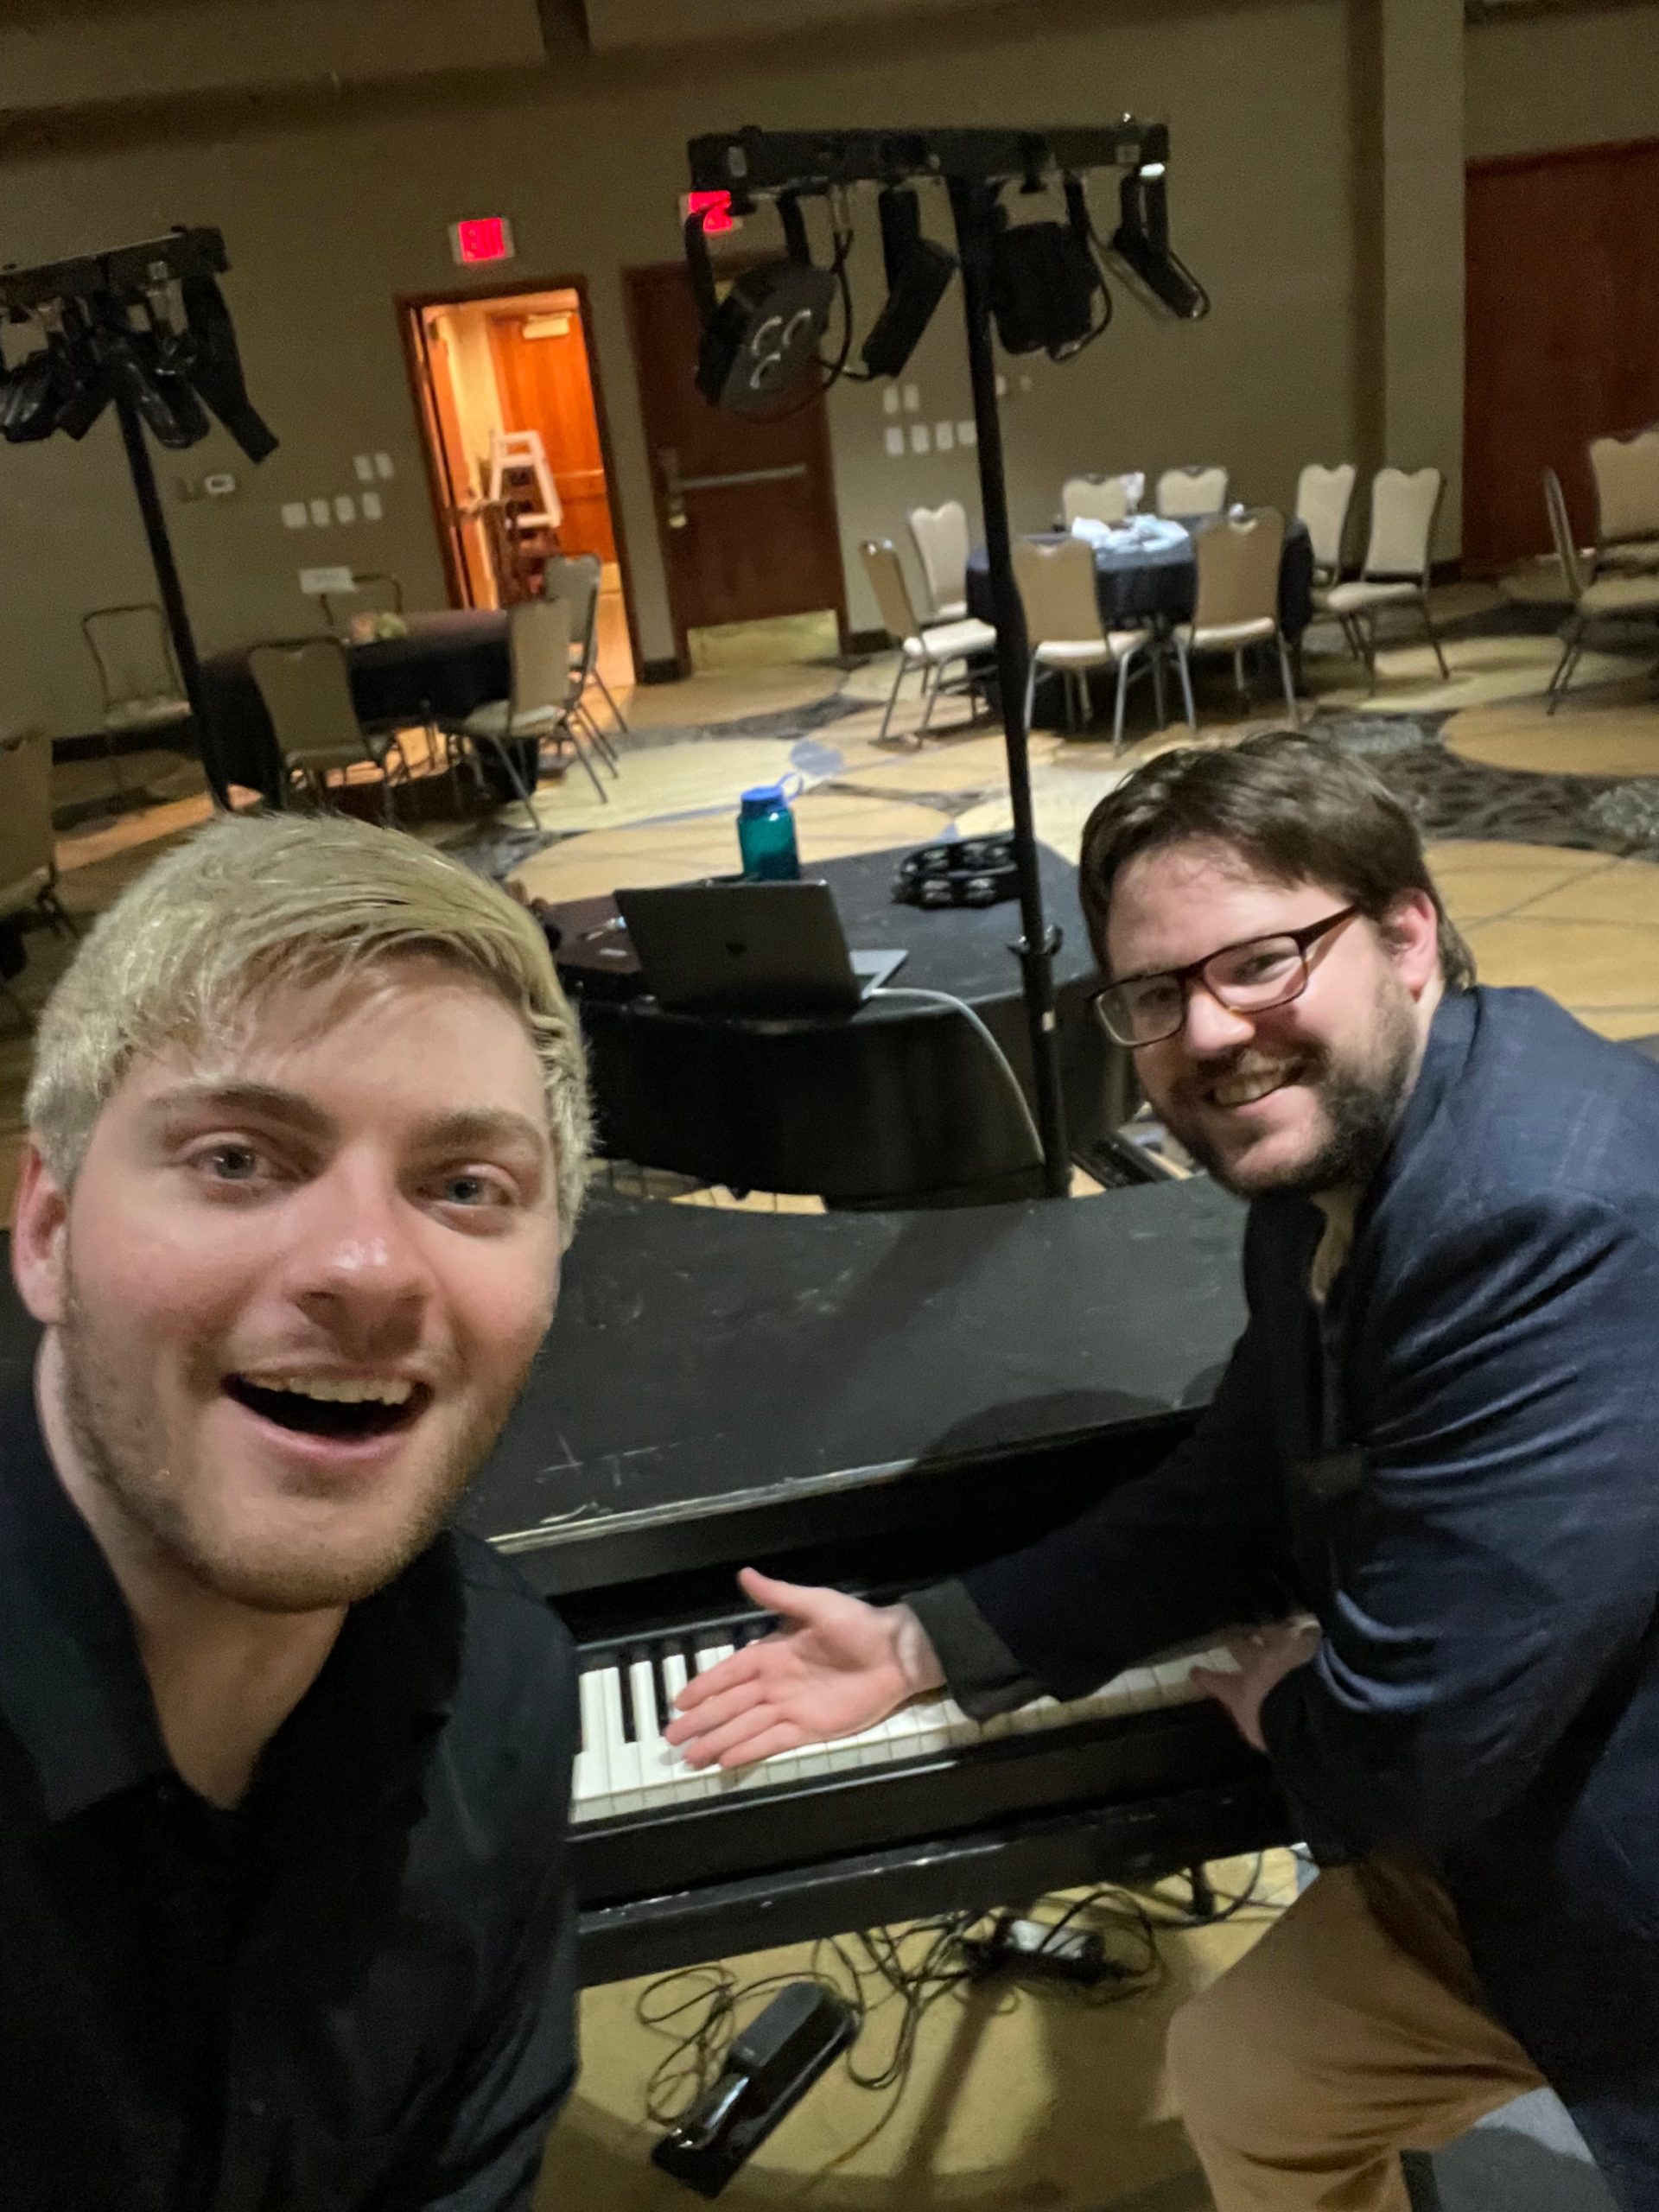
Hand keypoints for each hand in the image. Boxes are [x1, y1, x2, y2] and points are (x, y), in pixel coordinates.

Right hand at [664, 1568, 943, 1769]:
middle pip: (730, 1706)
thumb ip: (778, 1595)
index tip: (679, 1700)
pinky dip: (748, 1751)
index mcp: (773, 1653)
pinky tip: (725, 1761)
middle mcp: (775, 1683)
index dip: (704, 1686)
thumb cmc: (858, 1625)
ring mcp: (790, 1708)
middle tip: (671, 1737)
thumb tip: (744, 1574)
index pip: (729, 1673)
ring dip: (717, 1742)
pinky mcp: (809, 1728)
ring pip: (745, 1727)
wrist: (896, 1654)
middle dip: (701, 1721)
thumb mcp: (816, 1603)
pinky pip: (772, 1741)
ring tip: (690, 1758)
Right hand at [1192, 1620, 1320, 1751]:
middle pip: (1239, 1646)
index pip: (1214, 1681)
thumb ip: (1249, 1718)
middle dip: (1232, 1640)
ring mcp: (1279, 1649)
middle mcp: (1254, 1664)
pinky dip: (1304, 1629)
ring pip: (1267, 1630)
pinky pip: (1303, 1630)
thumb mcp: (1255, 1732)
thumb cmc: (1275, 1730)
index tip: (1194, 1671)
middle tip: (1228, 1633)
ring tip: (1267, 1623)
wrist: (1306, 1712)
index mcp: (1238, 1689)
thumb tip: (1249, 1716)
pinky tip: (1308, 1626)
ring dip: (1266, 1628)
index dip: (1203, 1677)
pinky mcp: (1305, 1643)